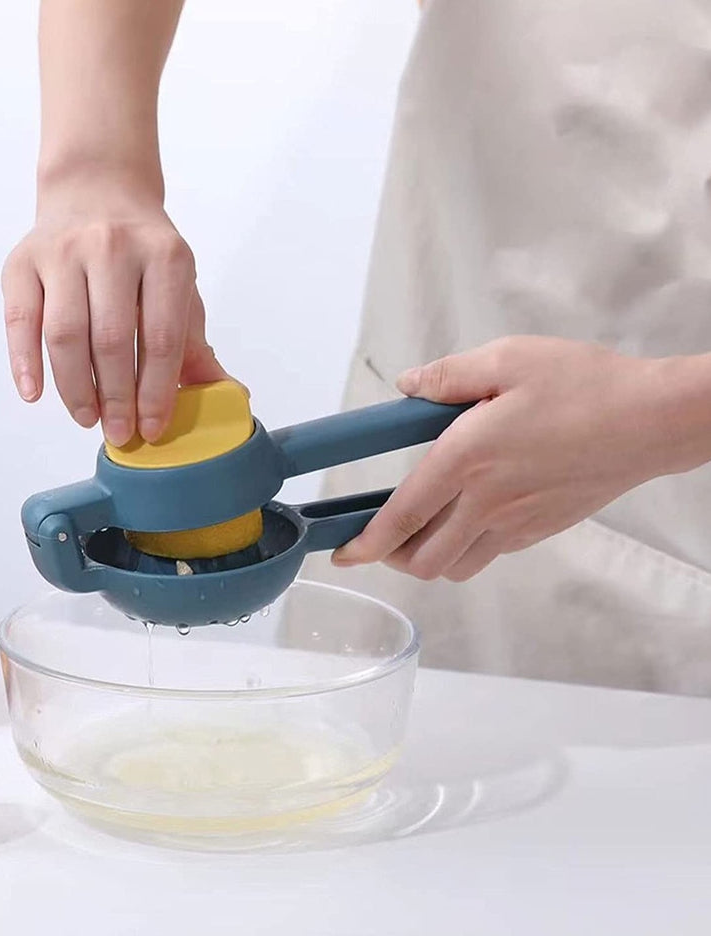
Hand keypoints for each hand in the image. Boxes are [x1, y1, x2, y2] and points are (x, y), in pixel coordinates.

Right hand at [1, 178, 227, 444]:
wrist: (97, 190)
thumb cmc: (142, 252)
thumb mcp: (179, 287)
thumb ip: (195, 343)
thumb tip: (226, 394)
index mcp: (164, 255)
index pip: (161, 338)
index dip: (157, 390)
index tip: (152, 428)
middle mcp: (112, 247)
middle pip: (112, 339)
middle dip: (117, 397)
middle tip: (118, 432)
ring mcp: (63, 251)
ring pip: (65, 334)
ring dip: (76, 387)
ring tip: (88, 418)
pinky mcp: (22, 261)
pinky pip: (19, 320)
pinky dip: (24, 361)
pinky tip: (35, 394)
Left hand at [332, 336, 675, 580]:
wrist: (652, 420)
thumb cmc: (585, 386)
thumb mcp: (508, 359)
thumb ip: (449, 375)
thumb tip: (408, 385)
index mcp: (467, 458)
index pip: (403, 514)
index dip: (367, 542)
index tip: (344, 554)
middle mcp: (487, 501)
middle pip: (424, 559)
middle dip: (393, 556)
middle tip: (383, 535)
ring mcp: (517, 523)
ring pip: (457, 568)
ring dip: (430, 559)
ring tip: (423, 532)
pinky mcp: (542, 530)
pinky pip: (490, 556)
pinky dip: (467, 551)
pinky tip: (471, 518)